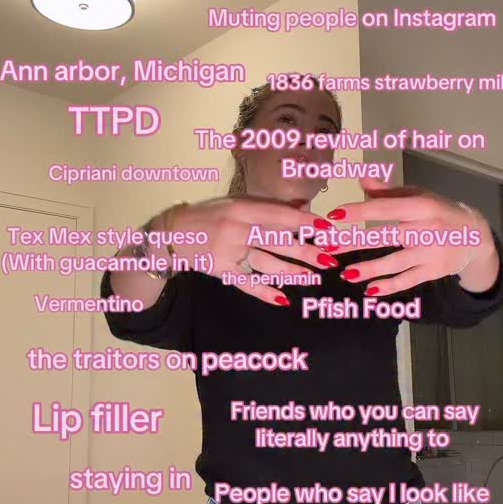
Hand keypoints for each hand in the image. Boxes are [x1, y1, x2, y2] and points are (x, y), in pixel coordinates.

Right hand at [156, 197, 336, 305]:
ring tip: (313, 278)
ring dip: (292, 272)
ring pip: (266, 264)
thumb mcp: (237, 203)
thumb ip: (269, 207)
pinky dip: (265, 292)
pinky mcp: (222, 271)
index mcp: (241, 209)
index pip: (279, 215)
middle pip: (277, 241)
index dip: (304, 221)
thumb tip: (304, 207)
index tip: (327, 228)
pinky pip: (247, 283)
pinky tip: (283, 299)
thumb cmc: (210, 215)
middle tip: (330, 259)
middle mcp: (236, 230)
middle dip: (306, 251)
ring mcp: (229, 252)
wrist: (173, 234)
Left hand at [326, 179, 499, 295]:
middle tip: (328, 248)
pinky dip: (389, 286)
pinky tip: (370, 290)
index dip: (359, 212)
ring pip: (395, 262)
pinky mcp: (433, 272)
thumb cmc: (439, 212)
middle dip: (354, 243)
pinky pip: (407, 280)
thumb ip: (387, 191)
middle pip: (385, 237)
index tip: (334, 215)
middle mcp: (426, 230)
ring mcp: (430, 253)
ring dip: (369, 269)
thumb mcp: (417, 196)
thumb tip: (360, 178)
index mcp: (421, 207)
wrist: (475, 236)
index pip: (385, 208)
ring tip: (345, 274)